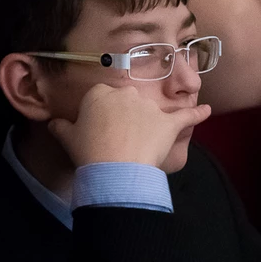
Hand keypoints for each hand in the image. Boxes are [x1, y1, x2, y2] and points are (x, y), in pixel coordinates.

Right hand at [48, 83, 211, 168]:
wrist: (113, 167)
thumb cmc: (88, 151)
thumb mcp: (67, 138)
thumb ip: (61, 127)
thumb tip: (53, 123)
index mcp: (100, 94)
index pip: (101, 98)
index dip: (101, 115)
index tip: (100, 129)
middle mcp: (126, 95)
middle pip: (128, 102)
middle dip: (126, 117)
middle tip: (121, 138)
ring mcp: (149, 108)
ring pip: (154, 110)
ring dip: (153, 122)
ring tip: (149, 140)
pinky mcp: (168, 122)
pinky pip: (186, 116)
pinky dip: (198, 114)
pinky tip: (207, 111)